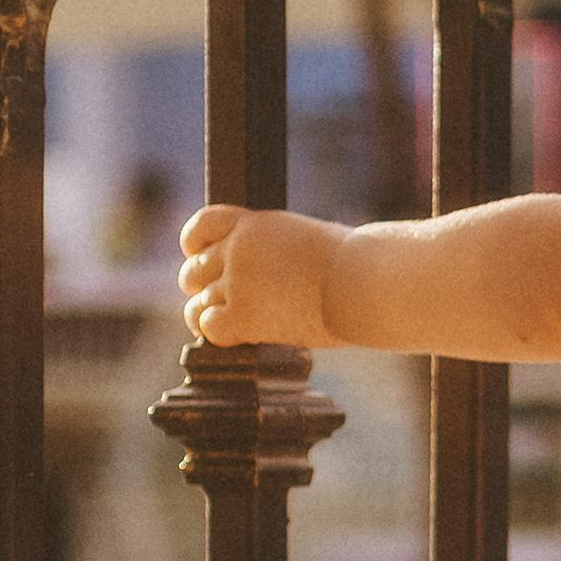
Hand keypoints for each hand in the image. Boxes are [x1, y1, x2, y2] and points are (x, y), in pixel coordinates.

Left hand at [179, 205, 341, 350]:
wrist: (367, 282)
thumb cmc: (356, 264)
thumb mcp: (309, 238)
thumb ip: (278, 250)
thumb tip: (274, 273)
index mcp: (255, 224)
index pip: (202, 226)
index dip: (195, 244)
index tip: (199, 256)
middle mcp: (239, 249)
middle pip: (192, 271)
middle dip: (203, 287)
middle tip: (223, 300)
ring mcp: (238, 282)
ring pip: (198, 304)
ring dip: (212, 315)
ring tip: (232, 323)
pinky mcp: (244, 315)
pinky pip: (209, 326)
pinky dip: (219, 333)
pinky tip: (240, 335)